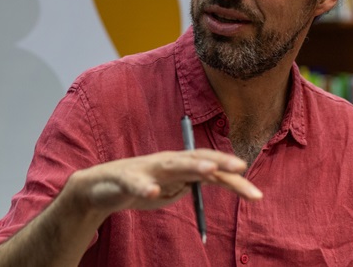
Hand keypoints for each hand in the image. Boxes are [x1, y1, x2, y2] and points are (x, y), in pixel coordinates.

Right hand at [66, 149, 261, 216]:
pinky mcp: (124, 178)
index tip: (255, 192)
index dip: (231, 177)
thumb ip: (189, 185)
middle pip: (197, 160)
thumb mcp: (169, 190)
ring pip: (172, 165)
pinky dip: (144, 186)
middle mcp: (165, 162)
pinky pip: (135, 183)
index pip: (210, 168)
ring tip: (211, 170)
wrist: (97, 188)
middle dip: (219, 162)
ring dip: (192, 166)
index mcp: (178, 166)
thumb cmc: (137, 186)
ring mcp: (146, 168)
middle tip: (241, 168)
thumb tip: (210, 182)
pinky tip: (155, 191)